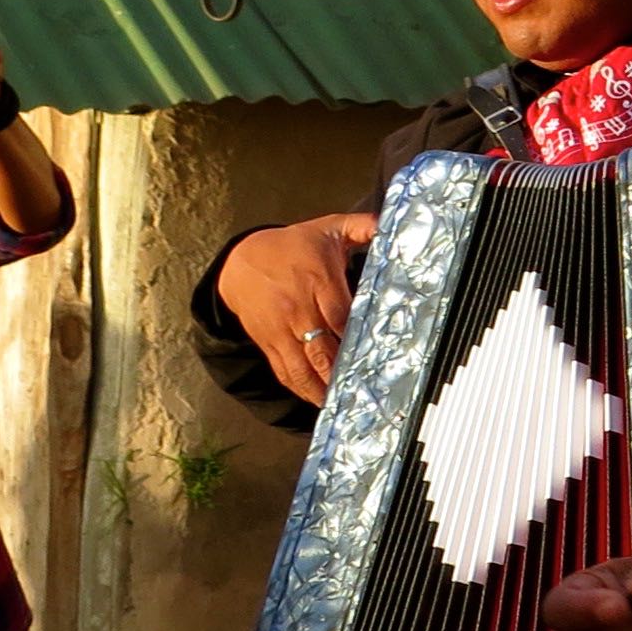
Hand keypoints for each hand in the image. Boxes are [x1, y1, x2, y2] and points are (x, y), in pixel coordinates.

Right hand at [221, 211, 378, 407]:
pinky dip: (299, 387)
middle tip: (364, 390)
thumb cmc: (294, 246)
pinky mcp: (267, 341)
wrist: (240, 260)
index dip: (357, 336)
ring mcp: (280, 328)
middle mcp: (298, 308)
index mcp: (318, 280)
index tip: (376, 354)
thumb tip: (391, 225)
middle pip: (322, 346)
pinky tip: (315, 401)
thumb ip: (363, 227)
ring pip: (301, 364)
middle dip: (341, 370)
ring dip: (321, 387)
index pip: (341, 314)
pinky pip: (283, 369)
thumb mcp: (328, 228)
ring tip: (341, 405)